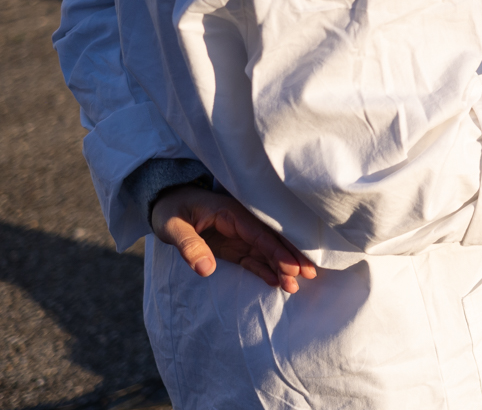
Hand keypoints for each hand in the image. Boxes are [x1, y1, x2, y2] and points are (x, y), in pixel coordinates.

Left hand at [150, 186, 316, 293]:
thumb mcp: (173, 228)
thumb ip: (189, 246)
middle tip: (309, 275)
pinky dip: (266, 270)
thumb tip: (206, 270)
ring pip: (266, 252)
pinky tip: (278, 282)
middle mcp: (241, 223)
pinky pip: (254, 259)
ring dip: (281, 267)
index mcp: (232, 213)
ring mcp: (239, 235)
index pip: (260, 234)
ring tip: (295, 286)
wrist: (164, 203)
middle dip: (290, 258)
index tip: (293, 267)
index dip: (278, 251)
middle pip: (271, 241)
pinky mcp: (233, 246)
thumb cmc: (170, 211)